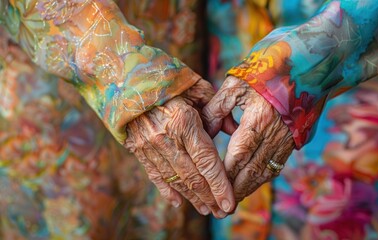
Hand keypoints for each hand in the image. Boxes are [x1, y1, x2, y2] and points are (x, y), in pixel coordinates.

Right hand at [125, 79, 234, 217]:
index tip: (230, 203)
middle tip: (223, 212)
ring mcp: (149, 146)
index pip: (206, 162)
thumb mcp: (195, 87)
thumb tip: (232, 128)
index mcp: (184, 122)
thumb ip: (216, 109)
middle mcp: (166, 138)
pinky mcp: (137, 148)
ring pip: (175, 180)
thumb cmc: (166, 77)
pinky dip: (167, 190)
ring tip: (207, 210)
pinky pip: (155, 174)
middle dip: (210, 198)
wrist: (121, 75)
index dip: (220, 186)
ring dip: (193, 198)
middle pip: (193, 177)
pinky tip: (178, 202)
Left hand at [202, 76, 294, 202]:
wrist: (308, 68)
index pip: (239, 154)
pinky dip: (262, 178)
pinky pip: (276, 165)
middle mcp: (275, 133)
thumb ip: (217, 108)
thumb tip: (203, 130)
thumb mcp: (237, 84)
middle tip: (221, 207)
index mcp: (259, 118)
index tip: (214, 189)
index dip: (227, 174)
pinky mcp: (294, 141)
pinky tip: (250, 184)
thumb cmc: (267, 72)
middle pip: (253, 169)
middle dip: (236, 190)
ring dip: (249, 188)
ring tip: (234, 201)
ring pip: (266, 171)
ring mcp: (287, 139)